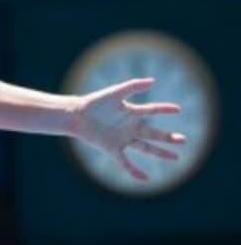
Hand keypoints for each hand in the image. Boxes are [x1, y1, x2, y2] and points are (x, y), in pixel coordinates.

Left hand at [70, 78, 185, 180]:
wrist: (76, 115)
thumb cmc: (95, 102)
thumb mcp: (115, 93)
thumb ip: (132, 87)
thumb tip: (153, 81)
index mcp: (131, 113)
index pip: (152, 111)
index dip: (164, 110)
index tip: (178, 109)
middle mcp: (129, 127)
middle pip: (153, 134)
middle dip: (168, 138)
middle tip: (183, 140)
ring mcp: (122, 139)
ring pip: (145, 148)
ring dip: (160, 153)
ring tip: (175, 156)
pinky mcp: (112, 149)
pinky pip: (125, 163)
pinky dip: (134, 171)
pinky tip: (145, 179)